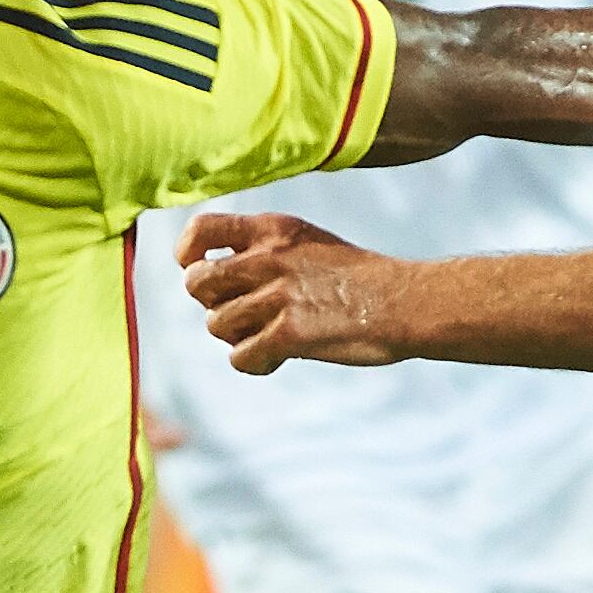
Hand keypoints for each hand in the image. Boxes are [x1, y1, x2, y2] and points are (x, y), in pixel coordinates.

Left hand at [177, 211, 411, 374]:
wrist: (404, 302)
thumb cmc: (357, 278)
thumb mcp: (307, 242)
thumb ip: (261, 250)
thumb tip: (211, 275)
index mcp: (273, 229)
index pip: (201, 230)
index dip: (188, 255)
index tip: (200, 270)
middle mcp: (270, 257)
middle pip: (197, 284)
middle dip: (211, 304)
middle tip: (243, 312)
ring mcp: (279, 295)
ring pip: (216, 325)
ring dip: (238, 336)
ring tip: (269, 336)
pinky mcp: (290, 333)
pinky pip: (240, 357)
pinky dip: (255, 363)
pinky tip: (279, 358)